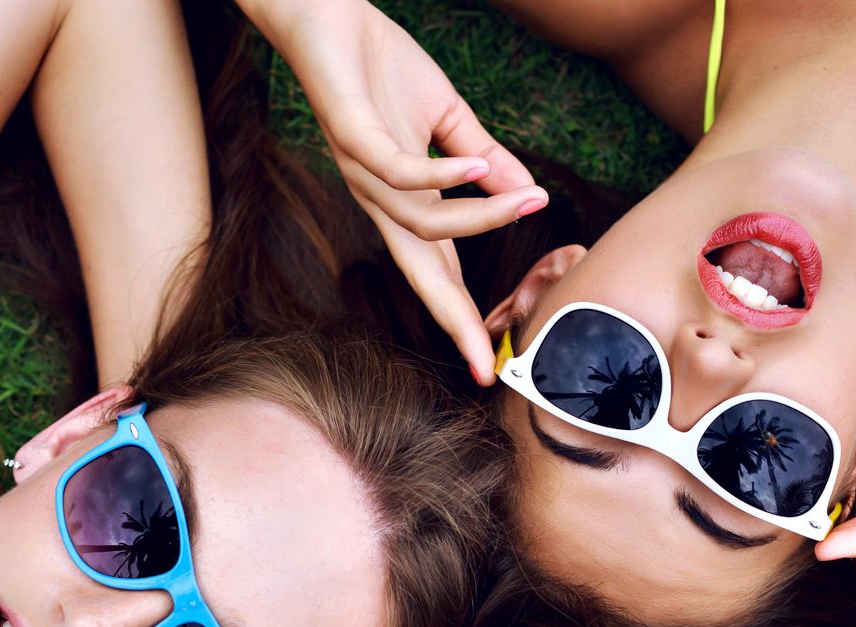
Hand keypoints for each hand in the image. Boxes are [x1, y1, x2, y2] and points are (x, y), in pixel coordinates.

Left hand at [246, 0, 545, 381]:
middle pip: (420, 276)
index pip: (441, 270)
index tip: (488, 360)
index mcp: (404, 201)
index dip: (464, 314)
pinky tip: (477, 166)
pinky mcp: (351, 137)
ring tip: (529, 201)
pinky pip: (400, 172)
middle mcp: (379, 199)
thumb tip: (528, 195)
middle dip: (453, 320)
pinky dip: (442, 175)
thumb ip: (486, 159)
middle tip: (482, 362)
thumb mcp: (450, 116)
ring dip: (482, 216)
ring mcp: (362, 172)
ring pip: (424, 223)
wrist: (326, 13)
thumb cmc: (381, 64)